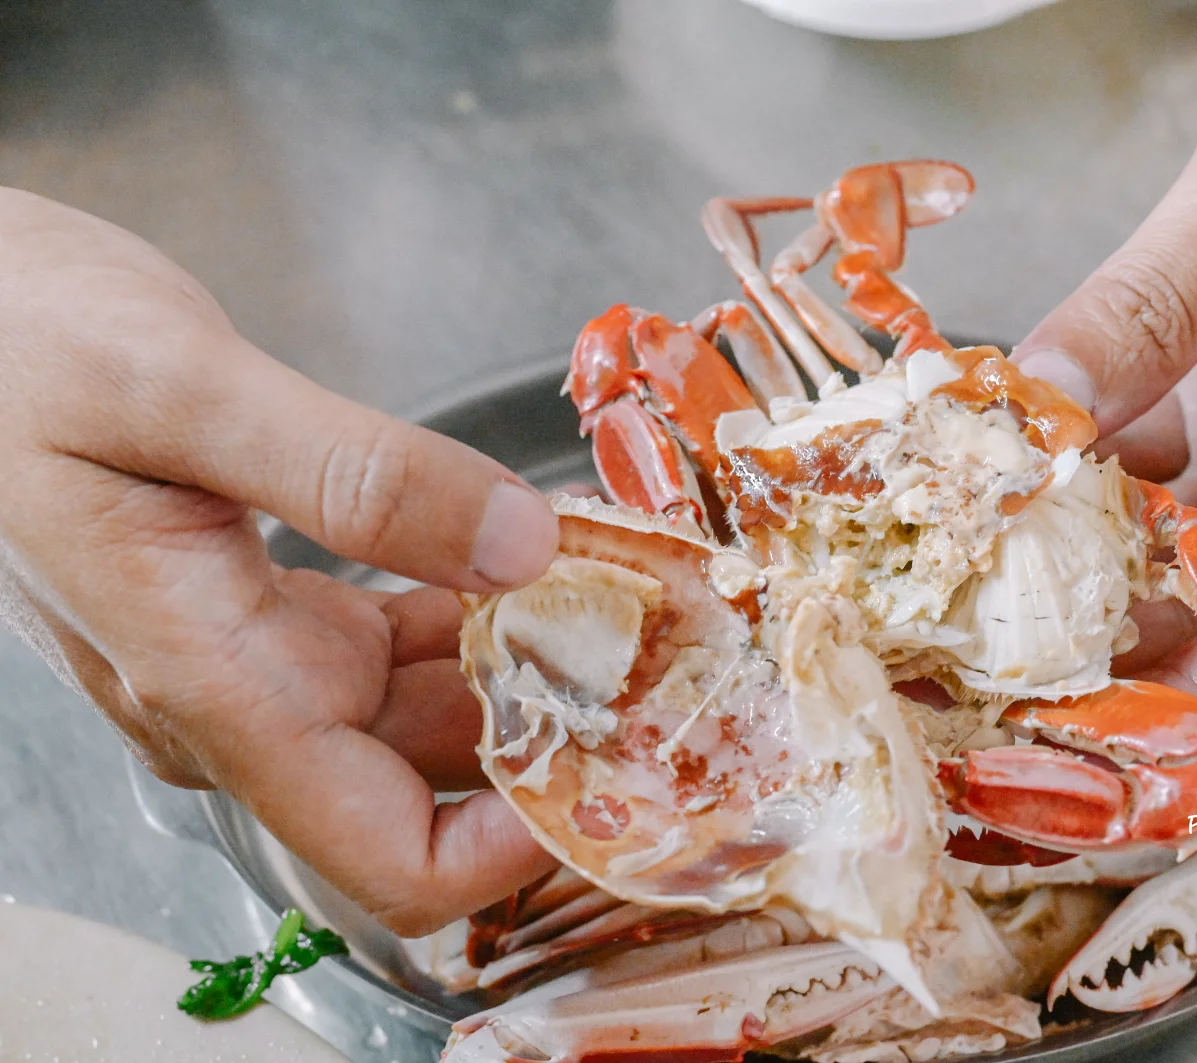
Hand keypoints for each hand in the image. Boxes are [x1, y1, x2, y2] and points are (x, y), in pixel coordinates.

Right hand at [0, 188, 561, 934]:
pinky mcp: (266, 604)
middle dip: (548, 742)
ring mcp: (252, 653)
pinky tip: (533, 562)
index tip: (614, 773)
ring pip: (420, 713)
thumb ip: (355, 472)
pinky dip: (472, 617)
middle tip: (659, 660)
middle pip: (428, 785)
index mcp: (213, 678)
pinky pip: (396, 646)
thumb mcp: (181, 387)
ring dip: (522, 675)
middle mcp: (235, 692)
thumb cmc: (10, 344)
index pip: (384, 852)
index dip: (509, 851)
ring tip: (623, 605)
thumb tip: (519, 542)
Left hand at [1013, 0, 1196, 724]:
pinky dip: (1090, 474)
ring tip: (968, 577)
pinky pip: (1161, 461)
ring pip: (1189, 541)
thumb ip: (1159, 298)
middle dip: (1117, 634)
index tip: (1073, 706)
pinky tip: (1010, 469)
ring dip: (1089, 560)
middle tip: (981, 648)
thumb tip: (1045, 409)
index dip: (1194, 682)